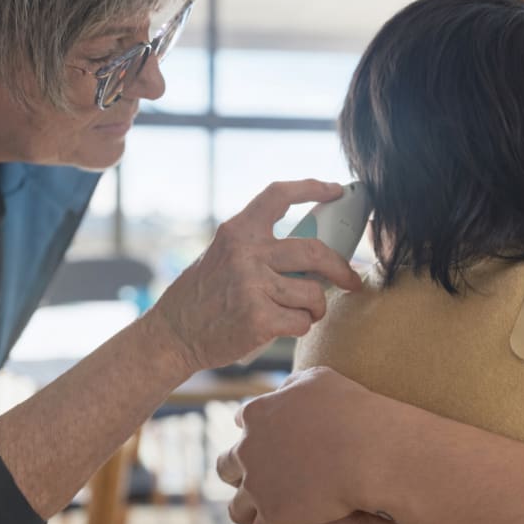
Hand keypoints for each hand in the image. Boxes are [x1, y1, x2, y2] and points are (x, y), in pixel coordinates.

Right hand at [149, 180, 362, 370]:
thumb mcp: (221, 256)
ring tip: (301, 312)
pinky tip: (281, 327)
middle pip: (315, 251)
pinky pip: (302, 321)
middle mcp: (245, 253)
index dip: (312, 188)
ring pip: (313, 292)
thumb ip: (257, 248)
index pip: (279, 195)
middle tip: (350, 279)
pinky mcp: (259, 319)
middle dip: (341, 268)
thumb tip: (311, 249)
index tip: (335, 190)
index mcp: (236, 232)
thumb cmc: (202, 296)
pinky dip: (300, 326)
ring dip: (315, 306)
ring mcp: (253, 286)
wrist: (173, 335)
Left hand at [217, 367, 402, 523]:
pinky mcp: (272, 515)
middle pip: (226, 466)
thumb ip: (292, 385)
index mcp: (256, 414)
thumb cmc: (350, 410)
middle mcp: (247, 450)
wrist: (369, 451)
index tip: (276, 442)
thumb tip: (283, 391)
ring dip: (250, 508)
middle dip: (241, 472)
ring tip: (269, 511)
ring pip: (236, 507)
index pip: (243, 424)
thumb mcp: (318, 378)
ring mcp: (257, 485)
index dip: (259, 433)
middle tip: (264, 478)